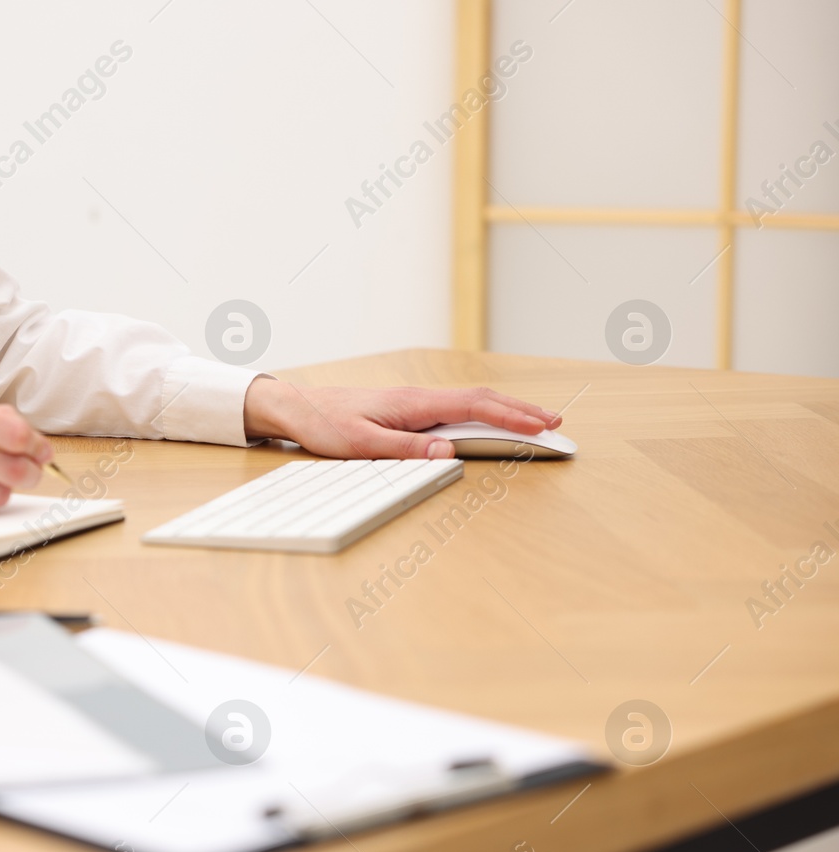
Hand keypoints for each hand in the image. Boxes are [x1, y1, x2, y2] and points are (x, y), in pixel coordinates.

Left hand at [241, 378, 562, 458]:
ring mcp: (415, 403)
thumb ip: (405, 450)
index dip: (512, 416)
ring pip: (471, 402)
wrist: (296, 406)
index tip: (542, 425)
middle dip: (521, 410)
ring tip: (535, 421)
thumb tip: (448, 452)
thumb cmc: (325, 424)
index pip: (474, 407)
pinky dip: (483, 412)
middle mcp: (419, 399)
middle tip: (556, 423)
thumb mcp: (361, 444)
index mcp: (414, 404)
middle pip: (482, 399)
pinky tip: (491, 420)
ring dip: (506, 409)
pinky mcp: (408, 409)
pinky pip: (455, 408)